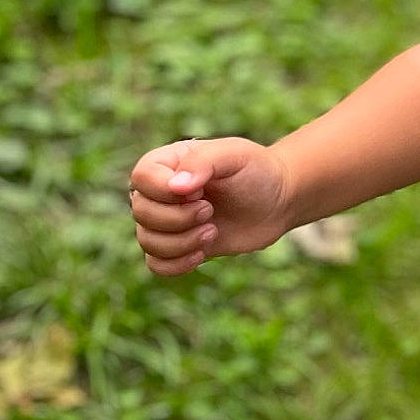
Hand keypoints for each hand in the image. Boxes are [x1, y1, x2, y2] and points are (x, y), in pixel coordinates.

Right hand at [127, 136, 291, 276]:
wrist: (278, 201)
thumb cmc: (256, 171)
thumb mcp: (235, 154)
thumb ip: (203, 161)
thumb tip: (176, 187)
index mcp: (167, 163)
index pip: (142, 177)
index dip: (166, 191)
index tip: (201, 191)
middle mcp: (160, 192)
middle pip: (141, 212)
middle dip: (178, 218)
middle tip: (210, 210)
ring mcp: (167, 221)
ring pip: (147, 240)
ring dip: (181, 242)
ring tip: (212, 231)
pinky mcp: (178, 246)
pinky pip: (156, 264)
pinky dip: (176, 264)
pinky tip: (202, 253)